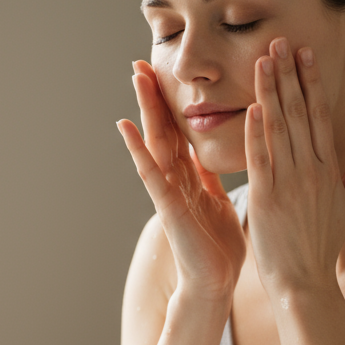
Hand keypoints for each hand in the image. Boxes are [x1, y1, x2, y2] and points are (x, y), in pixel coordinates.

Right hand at [117, 61, 246, 301]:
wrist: (215, 284)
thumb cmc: (218, 248)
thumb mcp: (219, 202)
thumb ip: (210, 179)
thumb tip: (211, 156)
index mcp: (190, 177)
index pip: (179, 131)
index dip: (172, 103)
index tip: (164, 73)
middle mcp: (175, 179)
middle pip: (163, 129)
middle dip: (153, 96)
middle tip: (141, 61)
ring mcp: (167, 191)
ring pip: (154, 142)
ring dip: (144, 109)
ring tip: (135, 78)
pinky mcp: (166, 206)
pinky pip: (150, 172)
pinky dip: (137, 149)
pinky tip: (124, 127)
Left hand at [244, 38, 344, 295]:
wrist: (305, 282)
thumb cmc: (323, 245)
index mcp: (330, 170)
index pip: (321, 115)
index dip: (314, 82)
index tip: (306, 54)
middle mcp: (311, 172)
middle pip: (301, 113)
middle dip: (289, 75)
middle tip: (280, 41)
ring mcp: (288, 184)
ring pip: (280, 129)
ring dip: (271, 91)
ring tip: (263, 60)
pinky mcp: (265, 198)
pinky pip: (261, 159)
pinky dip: (257, 132)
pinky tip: (253, 105)